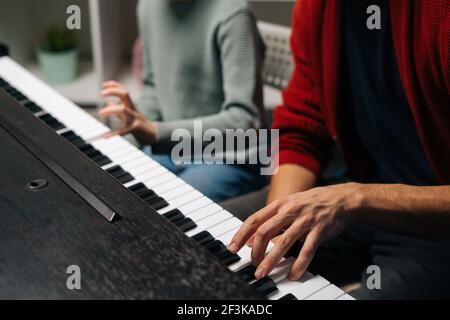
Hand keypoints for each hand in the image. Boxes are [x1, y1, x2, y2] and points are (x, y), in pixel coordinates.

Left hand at [98, 81, 157, 143]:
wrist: (153, 135)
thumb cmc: (140, 125)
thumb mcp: (129, 114)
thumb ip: (118, 108)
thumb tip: (109, 102)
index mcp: (130, 106)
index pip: (123, 90)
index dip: (113, 85)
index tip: (103, 85)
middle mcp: (133, 109)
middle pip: (125, 94)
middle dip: (112, 91)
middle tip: (101, 94)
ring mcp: (134, 118)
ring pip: (123, 110)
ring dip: (110, 110)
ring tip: (101, 113)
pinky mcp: (135, 129)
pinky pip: (123, 131)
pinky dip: (113, 134)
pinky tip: (105, 137)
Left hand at [229, 182, 363, 280]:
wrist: (341, 199)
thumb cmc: (311, 203)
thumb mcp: (288, 207)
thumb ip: (270, 222)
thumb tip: (250, 240)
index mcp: (280, 204)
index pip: (254, 220)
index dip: (241, 235)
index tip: (232, 248)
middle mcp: (290, 211)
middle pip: (265, 231)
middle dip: (255, 251)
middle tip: (252, 265)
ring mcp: (305, 220)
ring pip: (283, 242)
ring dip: (271, 260)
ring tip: (263, 273)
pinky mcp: (319, 230)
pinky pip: (307, 250)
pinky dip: (299, 264)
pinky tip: (293, 274)